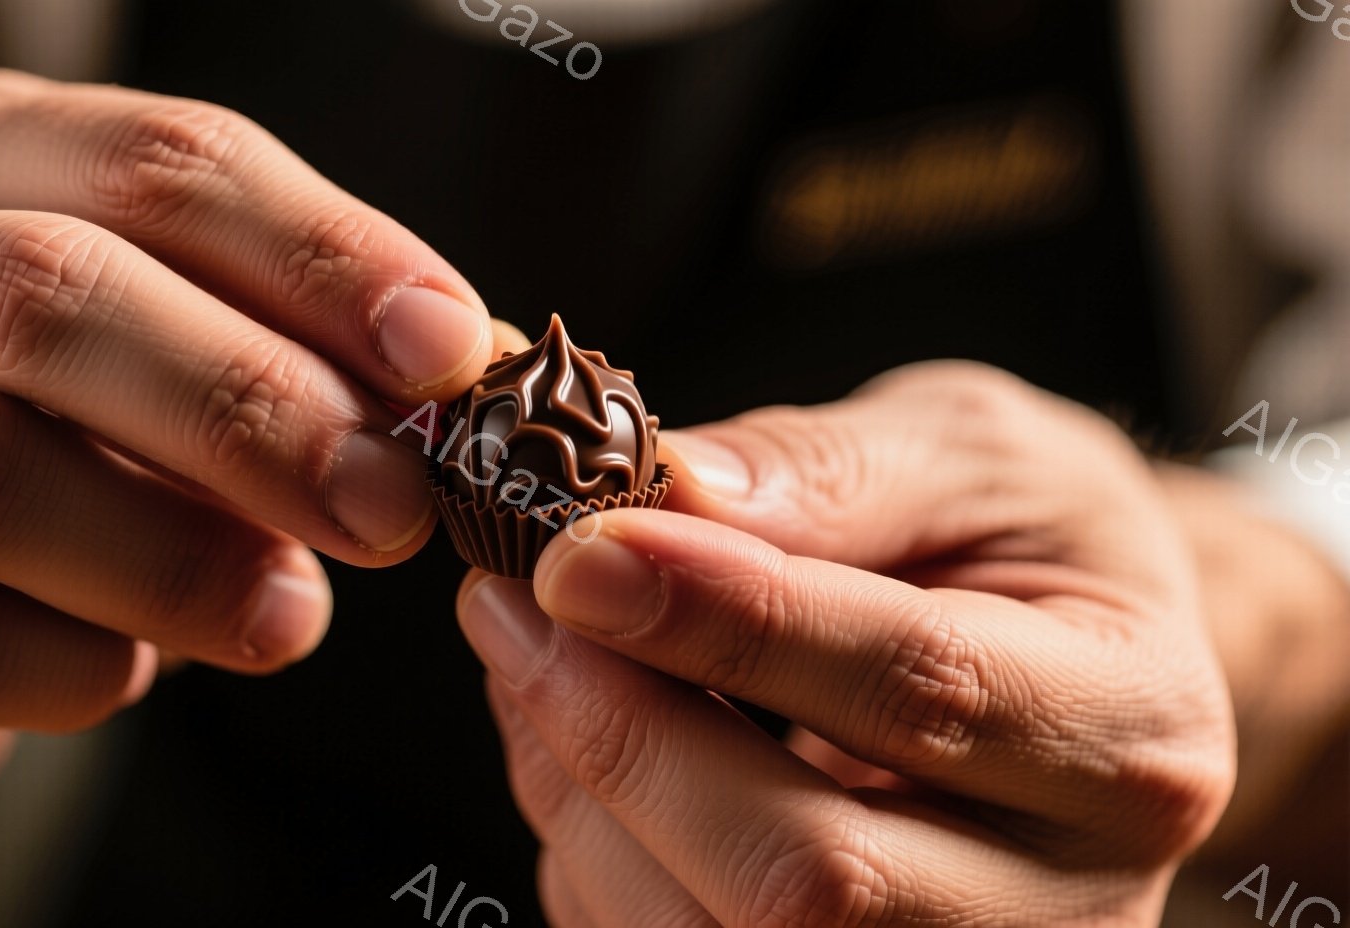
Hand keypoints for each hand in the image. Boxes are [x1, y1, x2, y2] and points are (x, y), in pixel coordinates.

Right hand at [0, 69, 502, 804]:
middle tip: (389, 507)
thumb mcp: (156, 346)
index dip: (322, 255)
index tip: (449, 353)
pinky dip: (72, 668)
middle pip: (46, 295)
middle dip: (253, 407)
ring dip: (177, 557)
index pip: (152, 159)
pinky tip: (134, 674)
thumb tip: (456, 369)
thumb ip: (285, 339)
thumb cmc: (40, 441)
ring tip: (292, 614)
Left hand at [458, 363, 1237, 925]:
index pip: (919, 692)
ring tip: (529, 652)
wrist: (1073, 657)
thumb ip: (837, 472)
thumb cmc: (1026, 540)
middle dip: (623, 733)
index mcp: (1128, 734)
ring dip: (579, 791)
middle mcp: (1066, 903)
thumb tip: (672, 496)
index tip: (579, 554)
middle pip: (804, 877)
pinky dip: (585, 847)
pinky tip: (574, 737)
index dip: (730, 623)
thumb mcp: (974, 454)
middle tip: (512, 602)